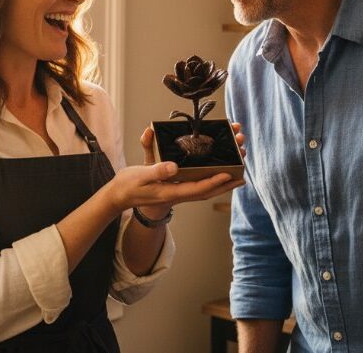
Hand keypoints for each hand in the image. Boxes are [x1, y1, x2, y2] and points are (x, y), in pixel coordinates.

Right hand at [104, 126, 244, 215]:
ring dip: (223, 182)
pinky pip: (199, 185)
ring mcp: (177, 192)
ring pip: (205, 189)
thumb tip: (174, 166)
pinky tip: (219, 174)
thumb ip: (157, 170)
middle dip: (226, 182)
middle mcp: (178, 194)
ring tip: (239, 174)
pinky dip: (212, 180)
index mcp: (171, 192)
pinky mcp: (176, 188)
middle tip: (243, 173)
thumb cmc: (128, 185)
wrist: (119, 197)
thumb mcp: (140, 175)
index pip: (198, 189)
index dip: (215, 181)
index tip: (230, 173)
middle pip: (208, 190)